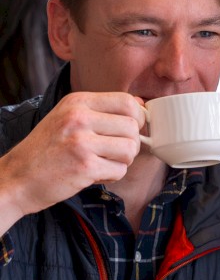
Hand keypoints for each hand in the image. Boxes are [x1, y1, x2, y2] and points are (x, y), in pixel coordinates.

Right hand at [0, 92, 145, 229]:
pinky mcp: (84, 166)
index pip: (127, 102)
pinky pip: (120, 170)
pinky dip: (112, 176)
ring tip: (103, 162)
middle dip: (130, 143)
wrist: (18, 178)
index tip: (130, 130)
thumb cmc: (47, 149)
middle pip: (132, 126)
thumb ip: (102, 111)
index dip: (137, 118)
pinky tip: (94, 174)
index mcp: (78, 102)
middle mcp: (79, 117)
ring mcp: (81, 142)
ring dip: (122, 161)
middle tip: (114, 152)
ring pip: (130, 149)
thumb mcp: (69, 118)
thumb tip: (141, 106)